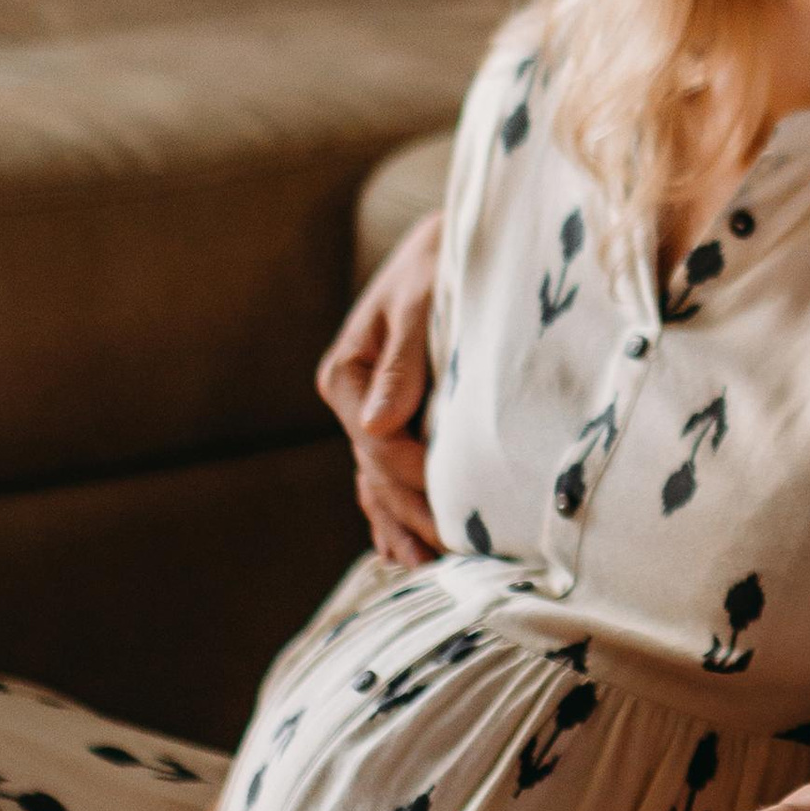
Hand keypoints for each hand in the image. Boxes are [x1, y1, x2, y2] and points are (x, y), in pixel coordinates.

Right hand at [317, 207, 444, 565]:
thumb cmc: (442, 259)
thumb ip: (403, 359)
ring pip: (380, 484)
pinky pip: (388, 478)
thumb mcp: (422, 297)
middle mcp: (353, 402)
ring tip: (429, 570)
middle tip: (459, 555)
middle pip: (379, 472)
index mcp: (347, 374)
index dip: (417, 475)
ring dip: (403, 526)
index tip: (462, 500)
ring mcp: (371, 417)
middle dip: (416, 513)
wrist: (456, 241)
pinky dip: (396, 514)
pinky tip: (407, 551)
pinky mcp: (395, 424)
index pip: (378, 441)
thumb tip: (379, 424)